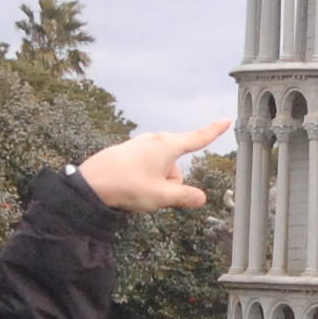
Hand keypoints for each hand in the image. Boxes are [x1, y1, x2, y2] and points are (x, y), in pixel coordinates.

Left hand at [77, 121, 229, 211]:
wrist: (91, 183)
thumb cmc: (126, 186)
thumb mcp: (161, 196)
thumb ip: (185, 197)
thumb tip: (200, 198)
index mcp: (167, 146)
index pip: (198, 138)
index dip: (214, 131)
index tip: (226, 121)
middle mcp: (155, 141)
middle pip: (176, 166)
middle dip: (170, 183)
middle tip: (152, 195)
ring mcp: (140, 145)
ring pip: (161, 169)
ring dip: (156, 183)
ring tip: (135, 191)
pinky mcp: (128, 152)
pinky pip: (146, 168)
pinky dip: (143, 179)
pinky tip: (128, 186)